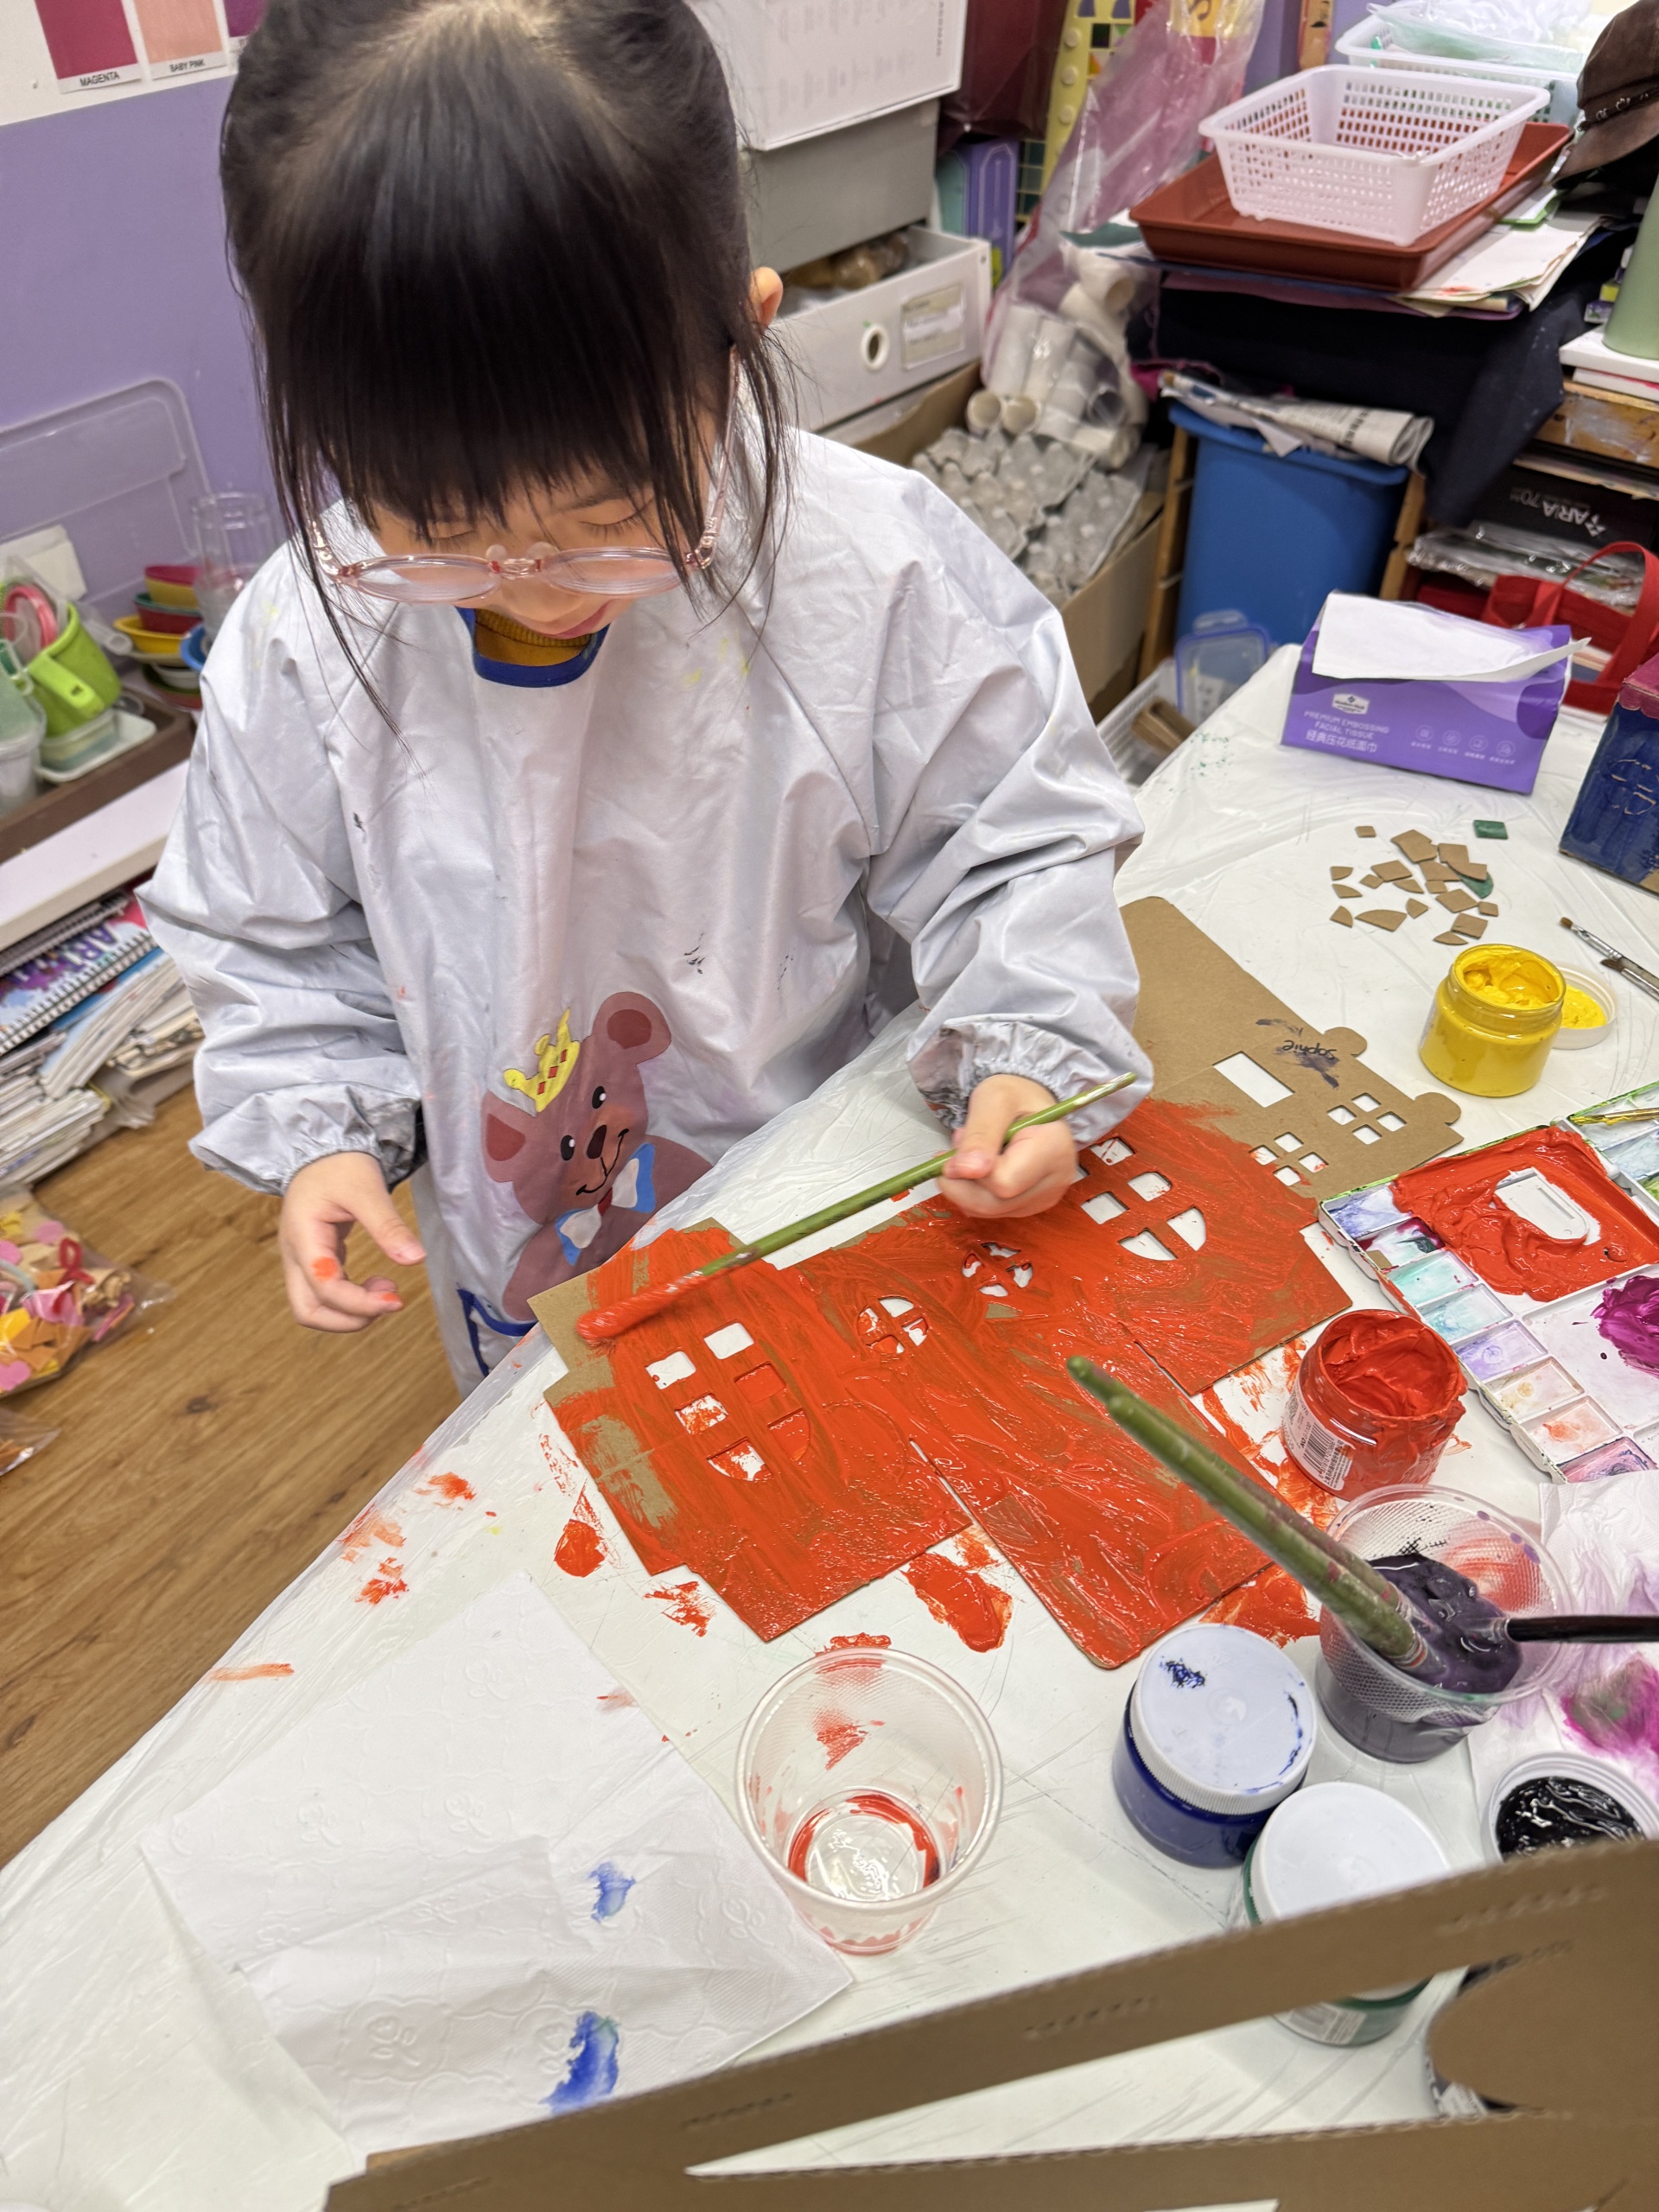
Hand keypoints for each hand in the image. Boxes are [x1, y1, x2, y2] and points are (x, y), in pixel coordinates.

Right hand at [278, 1151, 425, 1332]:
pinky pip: (327, 1293)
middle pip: (307, 1311)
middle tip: (388, 1302)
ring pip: (315, 1306)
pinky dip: (352, 1298)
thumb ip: (388, 1226)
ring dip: (350, 1312)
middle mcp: (296, 1255)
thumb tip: (416, 1259)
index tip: (396, 1299)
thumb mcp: (366, 1189)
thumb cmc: (340, 1164)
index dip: (360, 1303)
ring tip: (387, 1289)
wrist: (322, 1148)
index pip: (325, 1288)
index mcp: (302, 1238)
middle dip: (348, 1319)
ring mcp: (303, 1259)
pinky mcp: (316, 1259)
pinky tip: (378, 1282)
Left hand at [939, 1074, 1076, 1220]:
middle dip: (962, 1180)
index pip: (1004, 1182)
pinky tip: (978, 1166)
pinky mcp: (1030, 1205)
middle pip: (995, 1203)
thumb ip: (980, 1135)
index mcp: (1054, 1149)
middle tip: (956, 1147)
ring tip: (970, 1151)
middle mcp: (1056, 1181)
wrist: (1029, 1103)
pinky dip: (973, 1192)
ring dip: (965, 1185)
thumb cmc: (1015, 1095)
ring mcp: (1044, 1197)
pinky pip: (991, 1210)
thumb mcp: (994, 1100)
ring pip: (989, 1210)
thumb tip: (965, 1171)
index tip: (956, 1143)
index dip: (970, 1171)